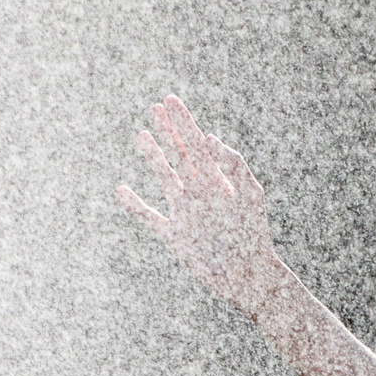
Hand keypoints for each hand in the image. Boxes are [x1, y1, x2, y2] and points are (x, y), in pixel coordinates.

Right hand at [116, 95, 285, 314]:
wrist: (247, 275)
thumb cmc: (254, 236)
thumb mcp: (250, 195)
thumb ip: (233, 164)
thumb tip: (208, 137)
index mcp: (219, 182)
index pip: (197, 144)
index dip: (183, 122)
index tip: (170, 100)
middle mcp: (200, 193)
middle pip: (180, 155)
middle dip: (168, 131)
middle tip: (155, 107)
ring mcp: (185, 213)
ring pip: (164, 178)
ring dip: (152, 157)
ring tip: (142, 135)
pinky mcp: (174, 236)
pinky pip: (149, 217)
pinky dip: (134, 205)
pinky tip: (121, 190)